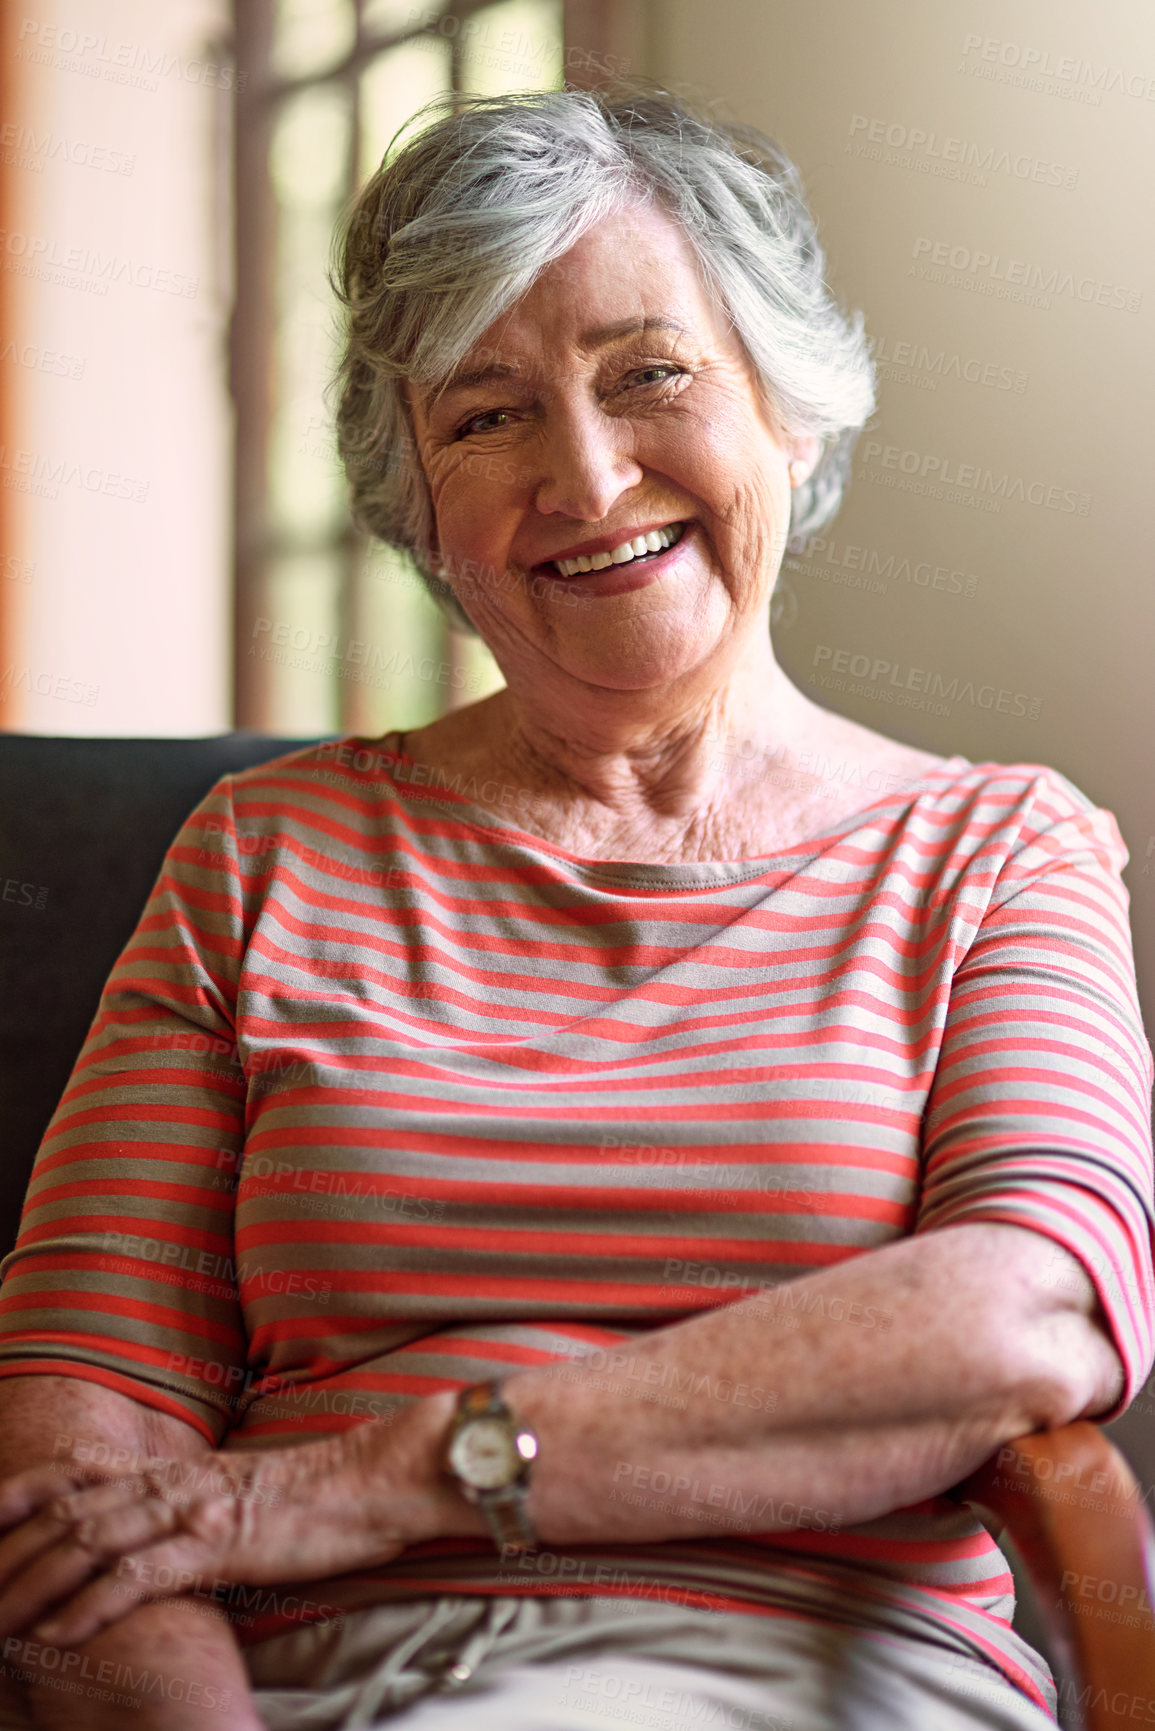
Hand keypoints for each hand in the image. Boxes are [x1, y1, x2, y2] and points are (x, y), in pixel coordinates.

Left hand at [0, 1393, 464, 1648]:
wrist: (373, 1482)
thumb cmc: (315, 1496)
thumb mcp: (237, 1489)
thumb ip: (190, 1501)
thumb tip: (154, 1529)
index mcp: (175, 1468)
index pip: (77, 1473)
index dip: (21, 1494)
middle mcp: (172, 1481)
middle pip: (67, 1513)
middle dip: (9, 1553)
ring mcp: (191, 1510)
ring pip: (89, 1541)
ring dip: (31, 1585)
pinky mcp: (216, 1544)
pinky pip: (137, 1577)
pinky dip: (88, 1607)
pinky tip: (57, 1634)